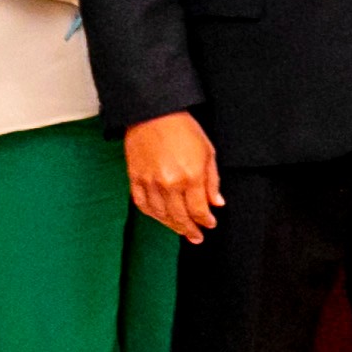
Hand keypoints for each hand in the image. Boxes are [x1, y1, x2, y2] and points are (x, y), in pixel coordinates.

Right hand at [124, 111, 220, 241]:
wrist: (153, 114)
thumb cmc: (183, 129)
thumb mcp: (208, 152)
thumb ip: (212, 181)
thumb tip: (216, 203)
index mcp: (191, 177)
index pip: (199, 210)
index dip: (205, 221)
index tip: (209, 224)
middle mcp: (169, 183)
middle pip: (180, 217)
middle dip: (190, 230)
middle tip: (196, 237)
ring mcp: (150, 183)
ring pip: (161, 214)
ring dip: (172, 225)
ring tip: (181, 230)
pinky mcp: (135, 179)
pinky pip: (142, 204)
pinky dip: (152, 215)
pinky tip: (160, 217)